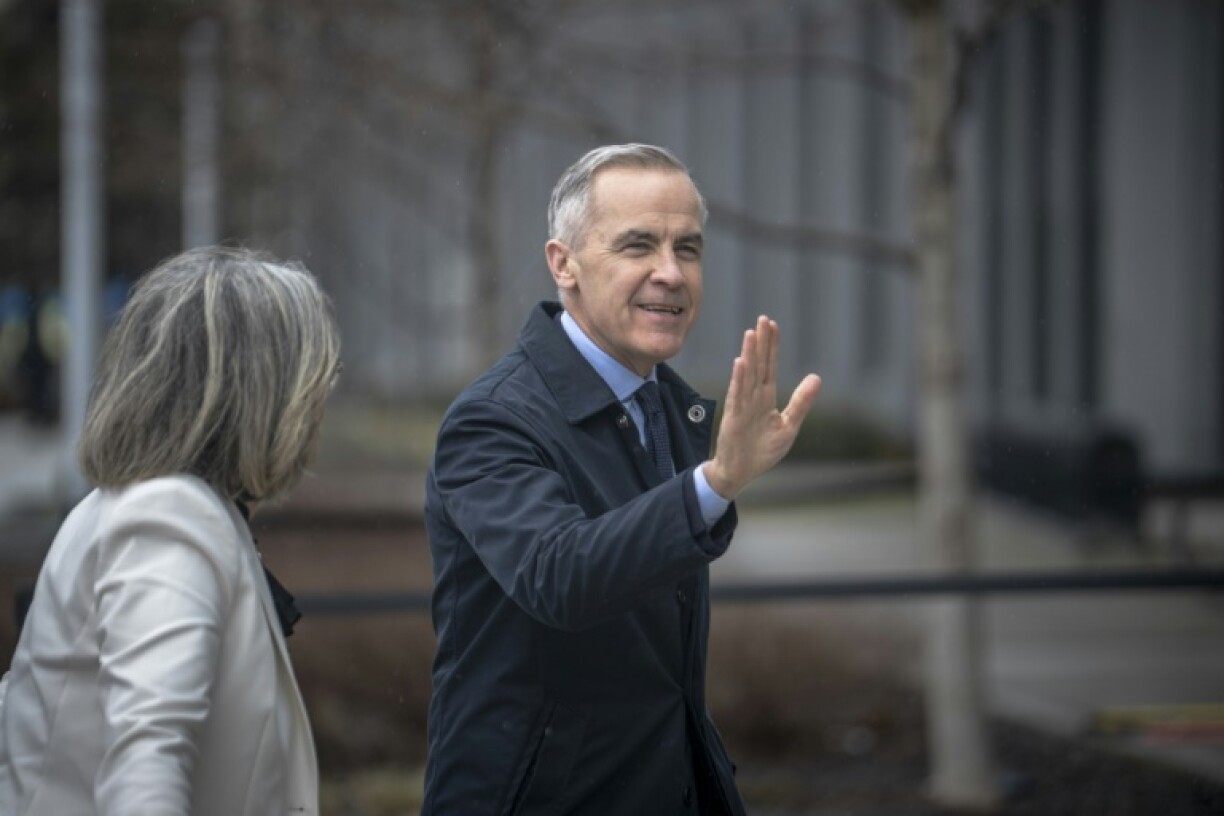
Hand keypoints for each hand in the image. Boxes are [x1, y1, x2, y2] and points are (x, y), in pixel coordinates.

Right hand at [703, 316, 821, 499]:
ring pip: (747, 375)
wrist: (740, 472)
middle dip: (761, 342)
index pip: (770, 366)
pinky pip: (737, 394)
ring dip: (749, 354)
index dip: (772, 346)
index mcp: (766, 398)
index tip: (773, 325)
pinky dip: (739, 378)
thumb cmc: (762, 451)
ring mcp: (742, 405)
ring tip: (751, 334)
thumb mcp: (789, 426)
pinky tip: (741, 362)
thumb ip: (801, 402)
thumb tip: (816, 377)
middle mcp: (753, 397)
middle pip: (758, 364)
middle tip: (763, 319)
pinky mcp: (734, 417)